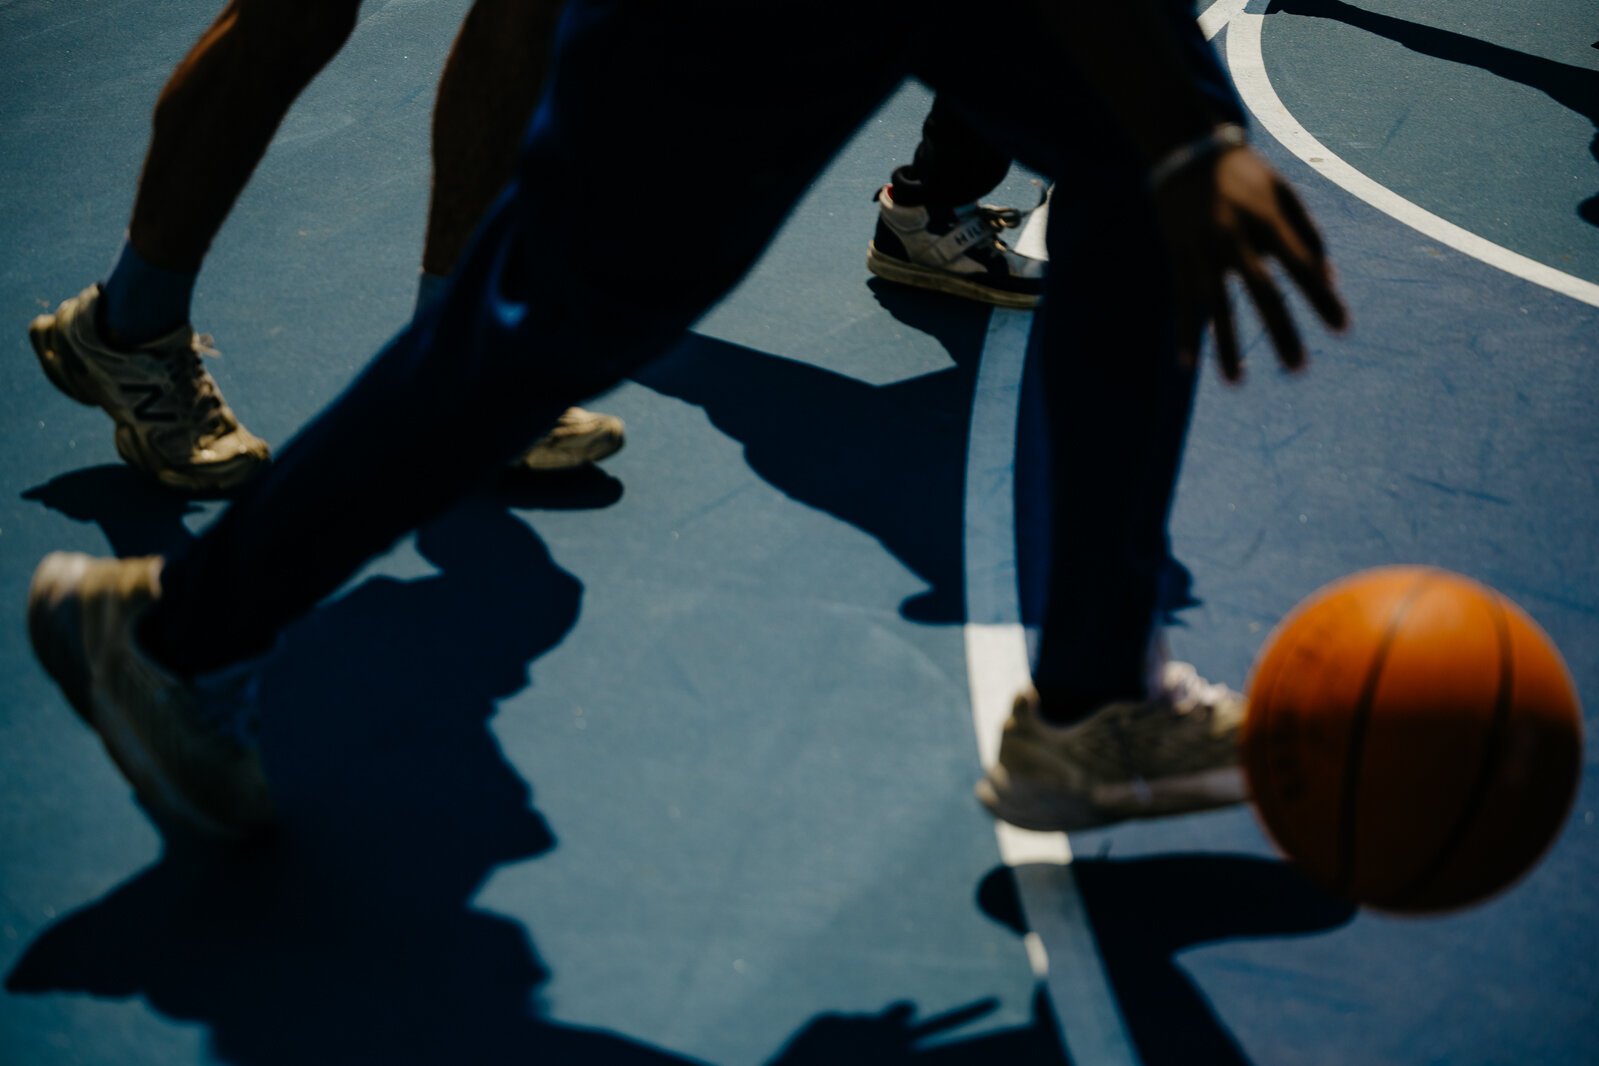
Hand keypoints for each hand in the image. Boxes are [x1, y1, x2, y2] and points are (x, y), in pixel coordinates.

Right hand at [1153, 144, 1347, 380]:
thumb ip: (1309, 234)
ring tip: (1235, 383)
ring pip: (1218, 305)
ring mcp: (1204, 249)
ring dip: (1226, 347)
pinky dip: (1187, 333)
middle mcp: (1237, 237)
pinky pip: (1184, 302)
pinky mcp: (1179, 256)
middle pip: (1263, 292)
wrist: (1185, 152)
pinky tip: (1187, 363)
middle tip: (1297, 369)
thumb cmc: (1244, 175)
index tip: (1343, 329)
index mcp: (1268, 220)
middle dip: (1281, 332)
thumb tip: (1330, 280)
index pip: (1302, 266)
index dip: (1323, 298)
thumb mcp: (1285, 193)